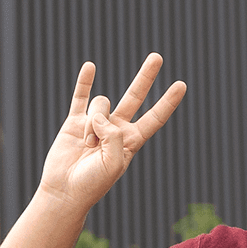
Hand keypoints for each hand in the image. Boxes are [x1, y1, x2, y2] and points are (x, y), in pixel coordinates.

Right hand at [36, 53, 187, 212]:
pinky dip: (85, 82)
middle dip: (146, 77)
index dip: (167, 102)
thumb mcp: (113, 162)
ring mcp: (96, 123)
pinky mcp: (75, 122)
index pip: (155, 117)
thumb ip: (113, 135)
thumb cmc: (93, 183)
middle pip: (135, 96)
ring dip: (93, 124)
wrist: (65, 191)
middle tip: (157, 56)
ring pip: (101, 105)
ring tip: (87, 145)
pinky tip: (90, 66)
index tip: (181, 85)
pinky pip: (80, 97)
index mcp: (132, 141)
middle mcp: (116, 128)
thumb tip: (99, 114)